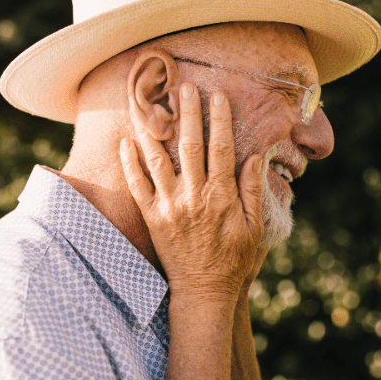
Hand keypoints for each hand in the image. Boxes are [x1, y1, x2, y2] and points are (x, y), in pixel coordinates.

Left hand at [120, 82, 264, 305]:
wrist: (203, 292)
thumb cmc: (233, 260)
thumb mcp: (254, 227)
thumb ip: (252, 190)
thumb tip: (254, 156)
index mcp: (221, 197)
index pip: (221, 149)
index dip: (220, 120)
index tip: (218, 96)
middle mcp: (194, 197)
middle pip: (190, 146)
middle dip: (188, 114)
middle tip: (184, 87)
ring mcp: (169, 206)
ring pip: (158, 160)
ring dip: (155, 130)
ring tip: (150, 104)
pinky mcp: (152, 218)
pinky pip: (137, 186)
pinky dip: (130, 163)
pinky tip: (126, 141)